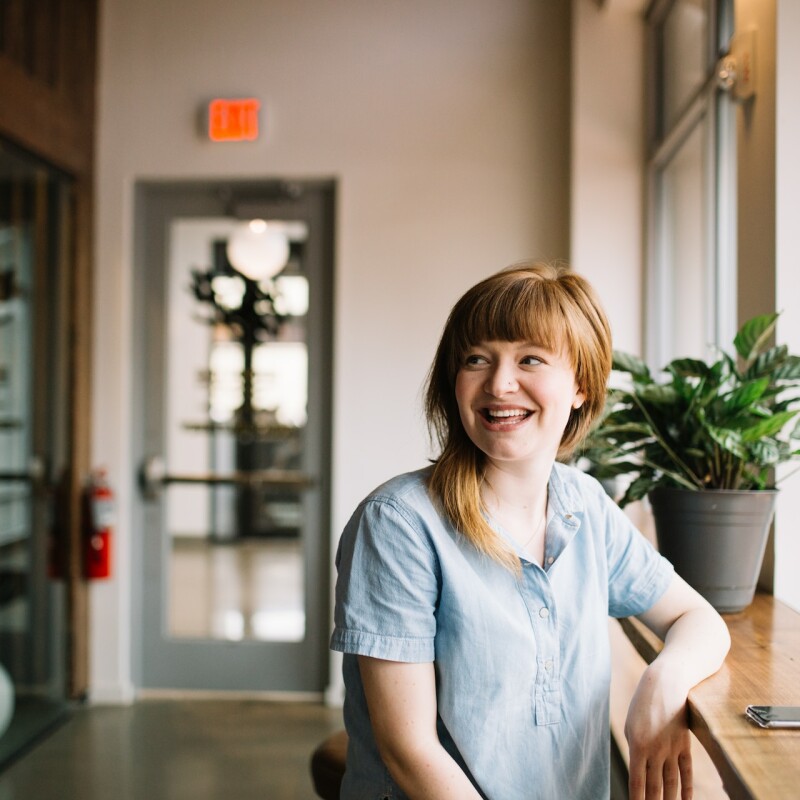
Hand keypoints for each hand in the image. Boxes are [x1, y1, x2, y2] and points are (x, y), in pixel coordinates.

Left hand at [624, 662, 692, 799]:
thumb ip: (635, 749)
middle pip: (655, 787)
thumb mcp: (631, 725)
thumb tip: (639, 770)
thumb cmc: (642, 704)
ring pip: (671, 784)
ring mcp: (672, 749)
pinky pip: (686, 772)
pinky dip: (687, 789)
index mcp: (637, 746)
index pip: (637, 782)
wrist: (666, 684)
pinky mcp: (684, 745)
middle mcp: (655, 751)